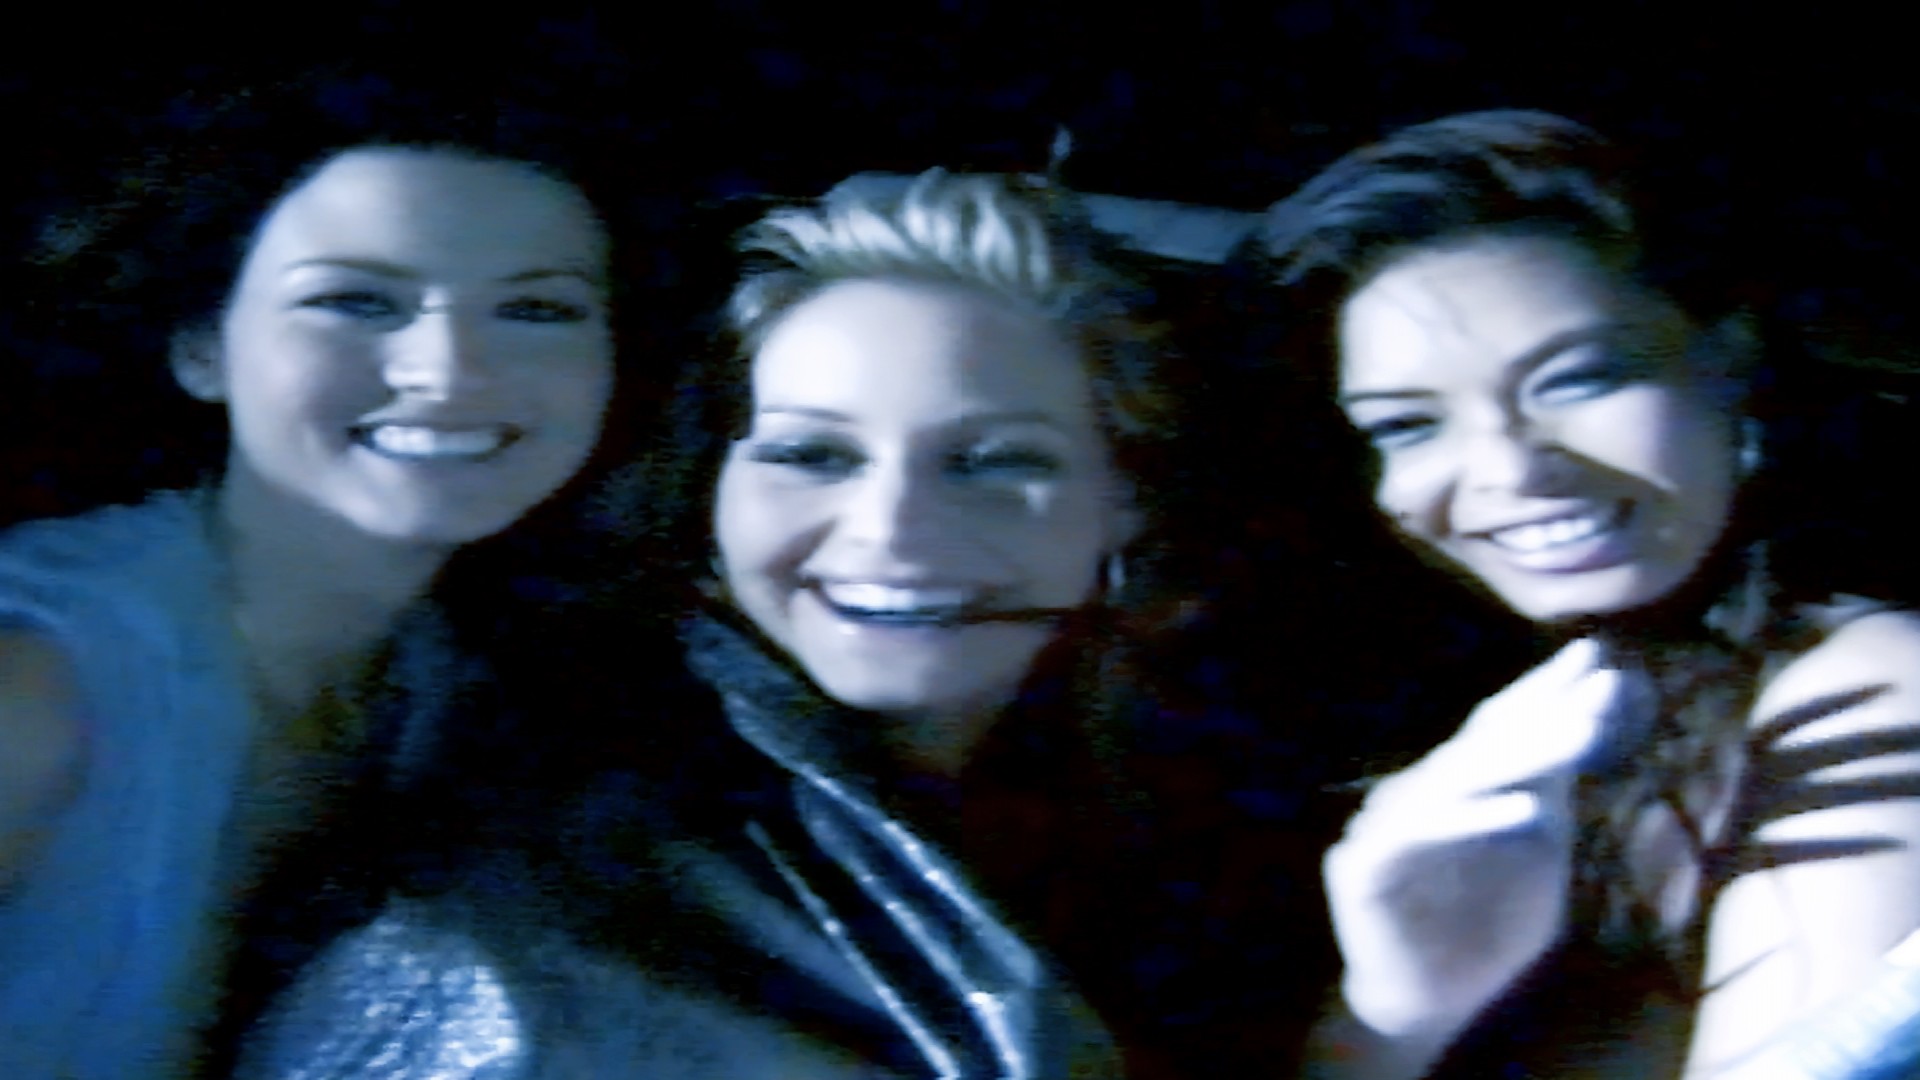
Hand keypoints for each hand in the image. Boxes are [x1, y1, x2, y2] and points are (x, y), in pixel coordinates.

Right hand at [1323, 638, 1642, 1040]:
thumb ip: (1553, 803)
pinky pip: (1423, 832)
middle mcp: (1419, 792)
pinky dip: (1475, 819)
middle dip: (1546, 710)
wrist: (1431, 1005)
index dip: (1545, 691)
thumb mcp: (1539, 863)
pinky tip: (1528, 809)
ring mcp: (1387, 825)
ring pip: (1458, 778)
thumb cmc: (1487, 935)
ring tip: (1580, 732)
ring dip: (1521, 754)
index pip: (1501, 727)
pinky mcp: (1366, 865)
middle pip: (1485, 742)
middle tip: (1598, 684)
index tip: (1598, 658)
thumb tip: (1581, 728)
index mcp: (1457, 788)